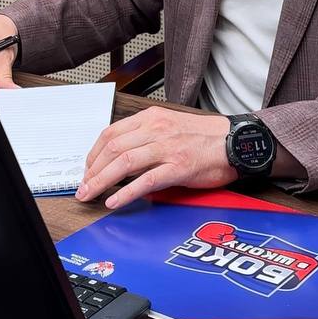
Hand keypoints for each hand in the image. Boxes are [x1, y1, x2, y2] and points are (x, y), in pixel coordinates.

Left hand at [77, 106, 236, 208]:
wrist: (235, 141)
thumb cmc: (206, 136)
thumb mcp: (171, 126)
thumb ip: (147, 137)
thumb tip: (123, 159)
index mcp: (152, 117)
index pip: (111, 133)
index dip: (94, 153)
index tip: (87, 168)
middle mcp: (157, 129)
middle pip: (113, 148)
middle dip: (92, 170)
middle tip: (82, 187)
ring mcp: (167, 148)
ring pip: (124, 162)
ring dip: (101, 181)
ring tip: (90, 195)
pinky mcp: (179, 167)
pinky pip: (146, 180)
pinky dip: (126, 192)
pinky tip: (114, 201)